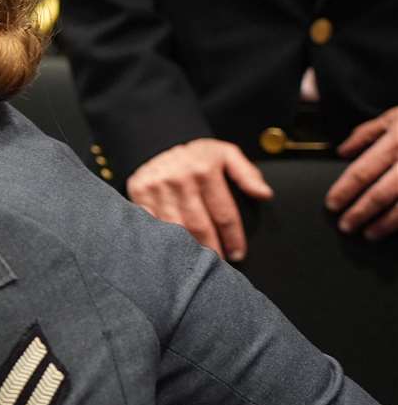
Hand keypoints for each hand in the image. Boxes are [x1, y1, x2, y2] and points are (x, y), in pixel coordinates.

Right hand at [126, 138, 272, 259]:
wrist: (156, 140)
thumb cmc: (196, 153)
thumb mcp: (225, 154)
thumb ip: (246, 174)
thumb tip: (265, 195)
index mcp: (205, 171)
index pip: (224, 213)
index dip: (233, 237)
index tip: (238, 254)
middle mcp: (180, 180)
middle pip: (199, 226)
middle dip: (212, 249)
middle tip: (220, 264)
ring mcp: (157, 188)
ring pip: (176, 228)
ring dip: (189, 248)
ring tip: (199, 263)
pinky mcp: (139, 194)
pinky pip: (152, 223)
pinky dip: (163, 239)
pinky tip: (173, 250)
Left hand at [327, 107, 397, 238]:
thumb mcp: (395, 118)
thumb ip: (367, 134)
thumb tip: (342, 151)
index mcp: (396, 142)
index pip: (362, 171)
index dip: (344, 190)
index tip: (332, 204)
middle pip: (381, 193)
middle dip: (360, 212)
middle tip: (345, 225)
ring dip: (385, 223)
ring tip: (369, 234)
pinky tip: (397, 229)